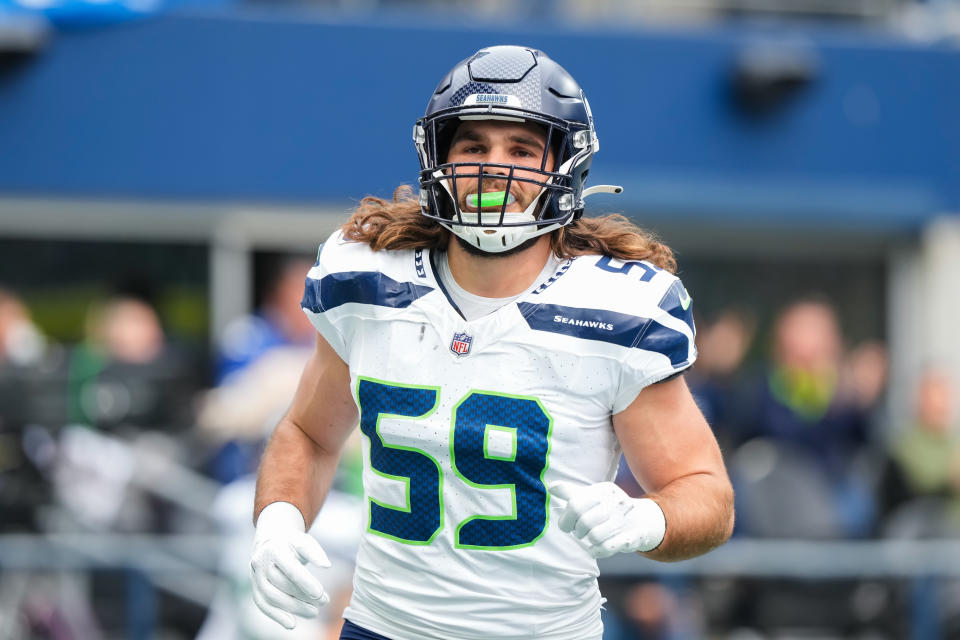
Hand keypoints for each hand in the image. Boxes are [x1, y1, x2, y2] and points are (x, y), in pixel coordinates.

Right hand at [250, 502, 331, 628]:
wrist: (270, 541)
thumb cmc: (291, 543)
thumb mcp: (304, 541)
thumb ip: (315, 552)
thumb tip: (326, 565)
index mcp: (274, 549)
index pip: (290, 568)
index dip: (305, 582)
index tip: (320, 593)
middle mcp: (261, 563)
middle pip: (281, 584)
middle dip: (303, 596)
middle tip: (324, 601)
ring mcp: (255, 577)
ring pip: (272, 597)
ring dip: (294, 608)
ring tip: (314, 612)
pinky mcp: (255, 588)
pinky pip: (263, 604)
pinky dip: (276, 616)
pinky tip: (292, 624)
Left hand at [550, 481, 664, 557]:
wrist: (638, 521)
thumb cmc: (605, 509)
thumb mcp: (589, 497)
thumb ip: (570, 493)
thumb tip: (552, 487)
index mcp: (603, 490)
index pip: (575, 504)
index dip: (566, 519)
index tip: (567, 527)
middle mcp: (616, 502)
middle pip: (584, 521)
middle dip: (578, 531)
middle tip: (580, 533)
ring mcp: (626, 519)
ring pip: (595, 536)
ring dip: (589, 540)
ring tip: (591, 538)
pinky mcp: (633, 537)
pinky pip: (608, 547)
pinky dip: (597, 550)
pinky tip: (595, 549)